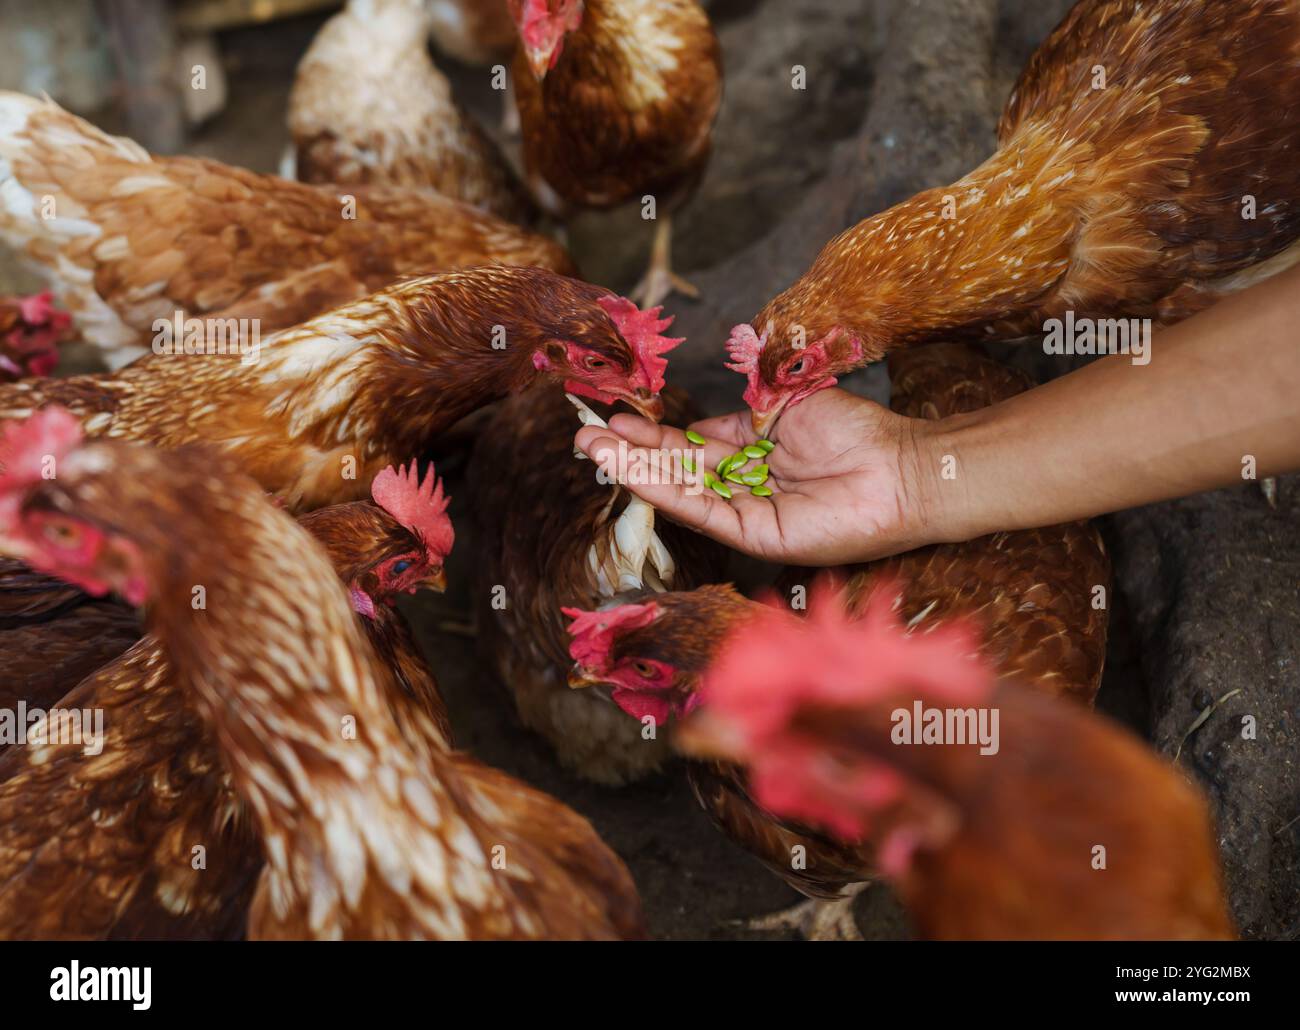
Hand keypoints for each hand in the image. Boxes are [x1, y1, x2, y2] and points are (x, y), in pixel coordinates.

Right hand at [574, 388, 939, 565]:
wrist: (901, 469)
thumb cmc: (855, 432)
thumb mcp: (785, 404)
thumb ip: (741, 409)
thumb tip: (699, 413)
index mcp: (753, 452)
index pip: (690, 444)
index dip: (652, 432)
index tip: (615, 415)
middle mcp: (746, 484)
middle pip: (677, 468)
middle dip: (631, 451)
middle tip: (585, 434)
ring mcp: (748, 513)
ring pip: (681, 491)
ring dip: (636, 470)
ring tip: (593, 448)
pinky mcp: (755, 536)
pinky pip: (703, 511)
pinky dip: (666, 490)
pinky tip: (633, 470)